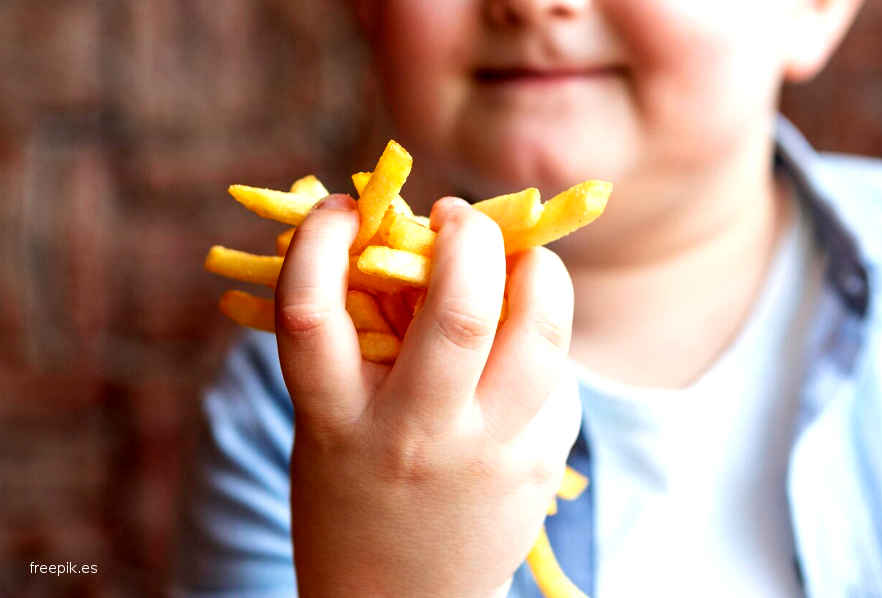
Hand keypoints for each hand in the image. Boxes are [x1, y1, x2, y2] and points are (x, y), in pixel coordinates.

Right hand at [276, 194, 580, 597]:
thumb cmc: (355, 490)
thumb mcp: (330, 422)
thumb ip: (362, 341)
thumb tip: (411, 240)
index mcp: (335, 422)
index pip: (311, 310)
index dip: (319, 238)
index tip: (342, 205)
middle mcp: (416, 437)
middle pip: (461, 310)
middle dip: (469, 236)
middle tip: (457, 217)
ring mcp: (489, 454)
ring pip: (543, 335)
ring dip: (539, 270)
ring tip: (517, 258)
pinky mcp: (540, 464)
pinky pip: (558, 375)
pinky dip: (543, 339)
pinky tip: (520, 345)